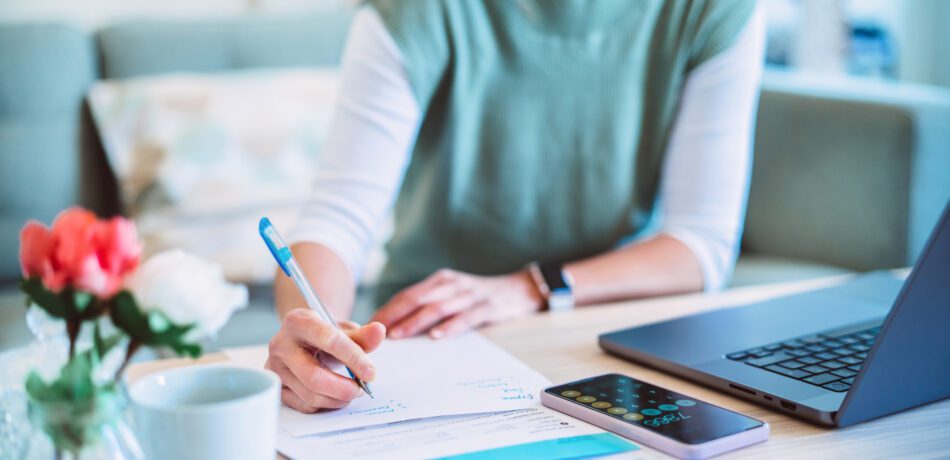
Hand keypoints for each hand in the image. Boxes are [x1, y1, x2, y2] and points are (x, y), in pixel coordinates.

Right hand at [266, 310, 385, 412]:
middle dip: (343, 388)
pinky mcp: (277, 387)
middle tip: (361, 388)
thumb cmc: (325, 333)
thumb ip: (362, 334)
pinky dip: (326, 404)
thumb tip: (379, 332)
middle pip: (314, 376)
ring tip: (352, 390)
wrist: (304, 339)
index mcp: (297, 322)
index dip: (353, 358)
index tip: (371, 372)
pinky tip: (336, 395)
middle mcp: (280, 345)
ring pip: (310, 395)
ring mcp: (275, 368)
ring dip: (338, 398)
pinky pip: (305, 405)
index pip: (328, 340)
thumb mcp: (343, 329)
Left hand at [371, 269, 543, 338]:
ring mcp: (470, 294)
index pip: (407, 295)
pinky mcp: (487, 306)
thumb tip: (396, 327)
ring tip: (399, 335)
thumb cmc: (479, 297)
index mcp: (440, 281)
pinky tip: (436, 337)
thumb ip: (429, 305)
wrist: (519, 289)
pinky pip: (466, 317)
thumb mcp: (453, 294)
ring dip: (415, 322)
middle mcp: (452, 284)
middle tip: (375, 332)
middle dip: (394, 315)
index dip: (387, 310)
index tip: (368, 325)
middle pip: (417, 299)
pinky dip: (450, 326)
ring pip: (437, 308)